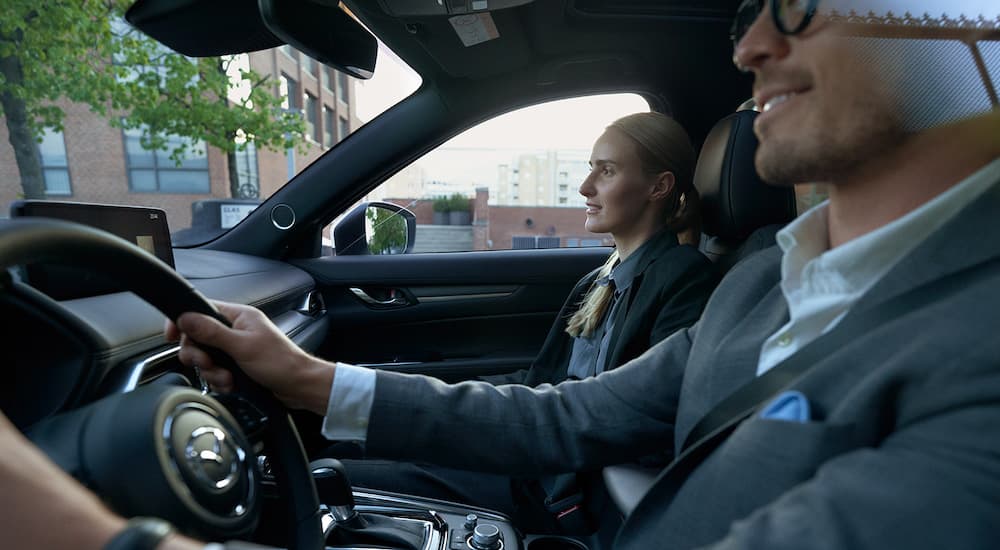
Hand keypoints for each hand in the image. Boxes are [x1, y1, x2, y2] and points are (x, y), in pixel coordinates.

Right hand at [165, 300, 334, 414]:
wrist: (298, 386)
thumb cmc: (280, 362)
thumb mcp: (241, 346)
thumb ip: (211, 332)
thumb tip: (185, 318)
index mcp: (238, 316)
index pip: (200, 310)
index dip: (183, 322)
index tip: (170, 336)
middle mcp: (234, 330)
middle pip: (197, 338)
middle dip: (199, 355)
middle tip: (209, 364)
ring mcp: (235, 349)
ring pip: (205, 358)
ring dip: (212, 372)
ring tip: (227, 378)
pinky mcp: (236, 366)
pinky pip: (215, 372)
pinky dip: (219, 381)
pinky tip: (231, 385)